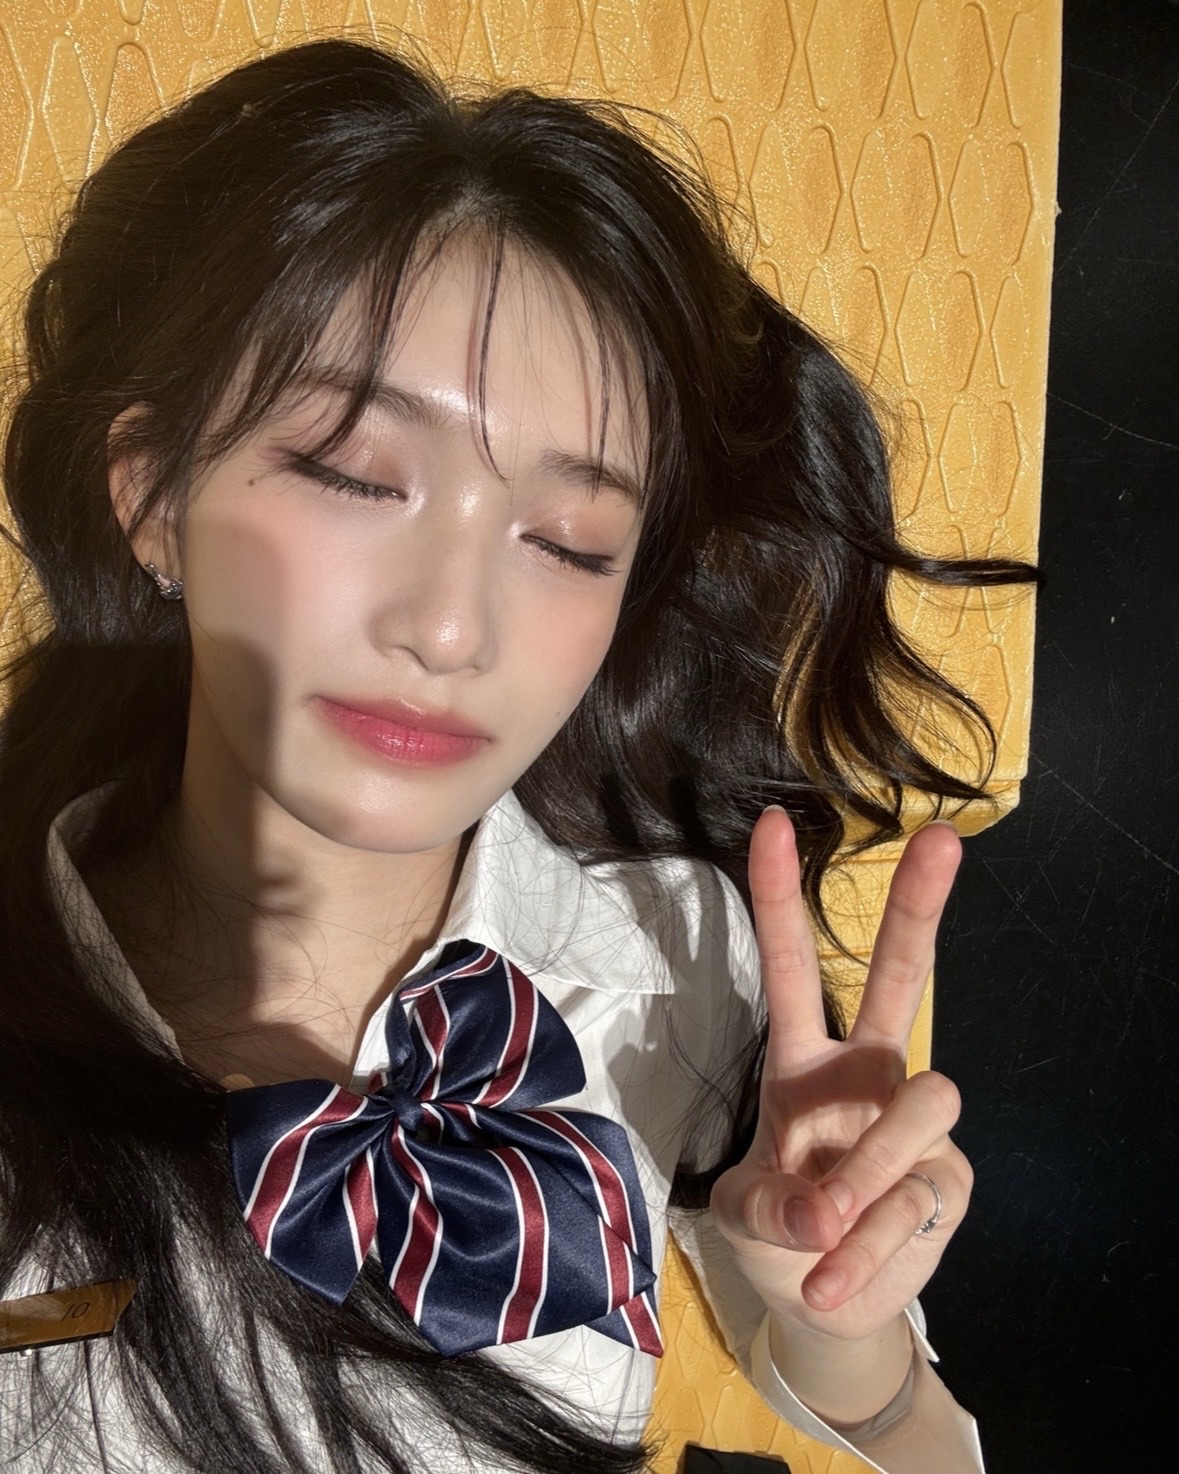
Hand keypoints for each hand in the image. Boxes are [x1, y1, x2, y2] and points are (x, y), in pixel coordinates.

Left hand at [710, 806, 972, 1345]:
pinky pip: (918, 1195)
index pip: (795, 968)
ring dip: (870, 1164)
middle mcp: (868, 1076)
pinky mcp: (946, 1182)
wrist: (819, 1299)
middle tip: (942, 840)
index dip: (781, 899)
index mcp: (806, 1062)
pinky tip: (831, 1275)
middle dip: (919, 909)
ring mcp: (913, 1125)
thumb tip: (823, 1212)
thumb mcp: (744, 1214)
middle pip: (902, 978)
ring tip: (822, 1223)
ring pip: (926, 1098)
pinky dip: (866, 1245)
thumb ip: (768, 1206)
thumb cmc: (778, 1230)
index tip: (772, 825)